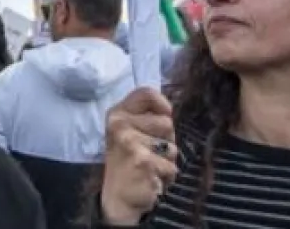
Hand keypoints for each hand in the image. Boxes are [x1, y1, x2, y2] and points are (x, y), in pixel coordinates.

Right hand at [100, 87, 177, 224]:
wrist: (117, 197)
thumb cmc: (129, 160)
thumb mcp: (130, 131)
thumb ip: (145, 115)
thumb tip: (168, 108)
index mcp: (117, 113)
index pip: (146, 93)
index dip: (162, 104)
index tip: (165, 116)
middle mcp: (119, 124)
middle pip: (166, 121)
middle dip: (166, 139)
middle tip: (150, 152)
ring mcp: (130, 142)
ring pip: (171, 146)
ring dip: (167, 160)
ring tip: (151, 165)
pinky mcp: (143, 161)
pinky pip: (172, 166)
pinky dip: (167, 175)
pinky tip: (152, 178)